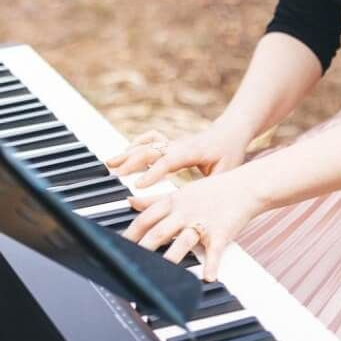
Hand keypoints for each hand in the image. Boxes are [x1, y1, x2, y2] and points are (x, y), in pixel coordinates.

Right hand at [105, 119, 252, 188]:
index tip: (137, 186)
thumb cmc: (229, 153)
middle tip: (114, 175)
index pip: (169, 161)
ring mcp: (173, 142)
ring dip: (128, 153)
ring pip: (147, 144)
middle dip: (132, 162)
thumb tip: (198, 210)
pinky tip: (124, 153)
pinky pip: (150, 140)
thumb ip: (210, 189)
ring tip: (109, 164)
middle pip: (152, 150)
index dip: (153, 173)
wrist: (231, 131)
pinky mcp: (170, 142)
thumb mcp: (226, 172)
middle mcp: (179, 144)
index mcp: (192, 152)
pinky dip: (135, 145)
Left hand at [122, 170, 264, 279]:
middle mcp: (185, 212)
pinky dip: (212, 264)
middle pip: (160, 230)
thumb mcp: (180, 192)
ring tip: (161, 273)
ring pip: (183, 240)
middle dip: (143, 248)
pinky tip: (208, 277)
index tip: (115, 248)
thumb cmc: (212, 191)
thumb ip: (153, 200)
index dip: (130, 234)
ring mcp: (203, 222)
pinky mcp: (221, 232)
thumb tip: (130, 201)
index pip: (146, 218)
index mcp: (173, 202)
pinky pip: (215, 250)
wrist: (244, 186)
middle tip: (129, 265)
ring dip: (171, 257)